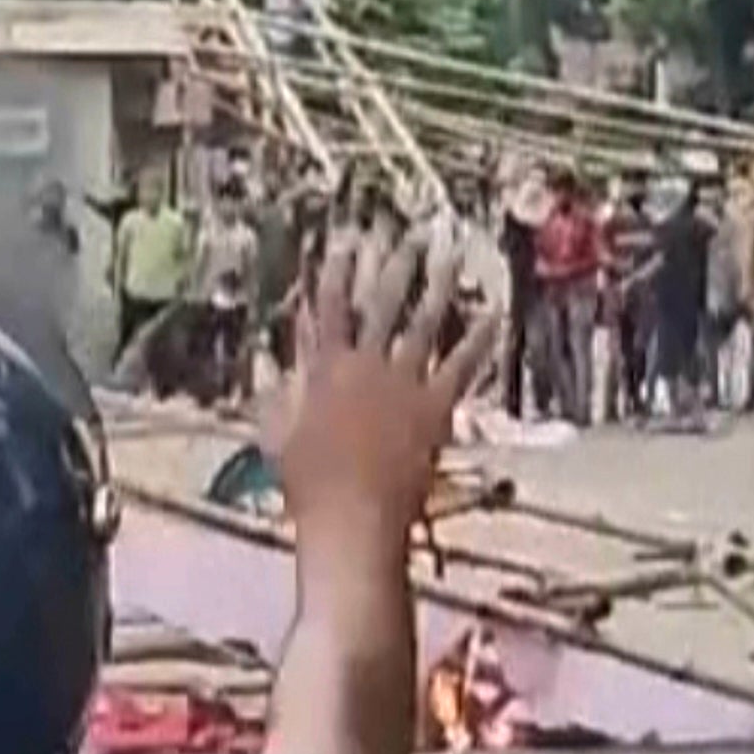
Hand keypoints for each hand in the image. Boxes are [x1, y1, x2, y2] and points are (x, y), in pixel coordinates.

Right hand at [264, 232, 490, 551]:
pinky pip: (461, 366)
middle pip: (382, 305)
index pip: (330, 308)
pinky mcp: (435, 407)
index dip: (337, 271)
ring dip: (437, 287)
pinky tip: (492, 314)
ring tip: (449, 256)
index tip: (347, 240)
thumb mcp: (275, 433)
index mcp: (325, 369)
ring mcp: (404, 384)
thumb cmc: (306, 484)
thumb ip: (270, 390)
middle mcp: (366, 366)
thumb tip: (261, 354)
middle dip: (394, 267)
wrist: (351, 519)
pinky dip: (478, 340)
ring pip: (423, 324)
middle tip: (408, 235)